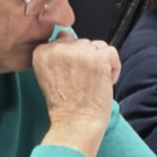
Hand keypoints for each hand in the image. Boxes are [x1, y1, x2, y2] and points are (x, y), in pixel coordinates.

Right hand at [33, 34, 119, 156]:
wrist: (75, 122)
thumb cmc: (65, 105)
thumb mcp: (50, 75)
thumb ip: (56, 54)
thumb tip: (66, 33)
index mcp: (42, 51)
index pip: (64, 40)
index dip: (74, 59)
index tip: (73, 76)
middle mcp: (58, 48)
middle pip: (82, 43)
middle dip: (88, 60)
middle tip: (84, 82)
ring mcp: (78, 52)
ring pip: (97, 46)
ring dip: (101, 63)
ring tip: (94, 82)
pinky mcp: (98, 58)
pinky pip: (112, 52)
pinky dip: (114, 68)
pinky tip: (105, 82)